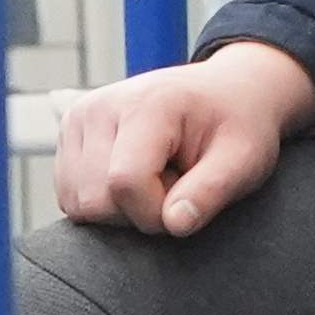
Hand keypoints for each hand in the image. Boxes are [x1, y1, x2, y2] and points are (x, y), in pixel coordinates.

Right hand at [56, 42, 314, 237]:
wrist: (224, 90)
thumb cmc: (237, 124)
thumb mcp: (244, 158)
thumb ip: (211, 191)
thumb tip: (174, 224)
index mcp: (146, 104)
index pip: (125, 183)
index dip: (155, 213)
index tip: (187, 199)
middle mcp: (99, 106)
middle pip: (94, 200)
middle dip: (137, 212)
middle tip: (175, 185)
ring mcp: (78, 118)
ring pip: (77, 203)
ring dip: (119, 208)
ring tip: (156, 179)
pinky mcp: (69, 133)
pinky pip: (70, 196)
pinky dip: (103, 200)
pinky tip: (135, 177)